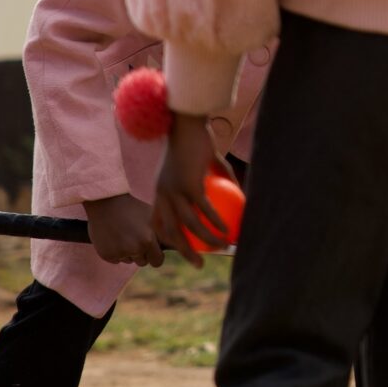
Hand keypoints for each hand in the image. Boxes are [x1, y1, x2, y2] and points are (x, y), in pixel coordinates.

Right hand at [83, 191, 161, 266]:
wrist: (106, 202)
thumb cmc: (132, 208)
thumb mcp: (152, 217)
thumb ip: (163, 233)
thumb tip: (177, 245)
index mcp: (148, 240)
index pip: (157, 261)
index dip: (155, 255)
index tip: (152, 249)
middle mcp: (134, 249)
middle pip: (143, 262)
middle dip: (141, 254)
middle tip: (135, 238)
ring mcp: (119, 253)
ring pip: (129, 261)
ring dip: (128, 252)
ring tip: (124, 234)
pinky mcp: (106, 255)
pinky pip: (116, 260)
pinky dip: (116, 252)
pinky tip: (114, 237)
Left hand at [149, 113, 220, 267]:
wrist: (188, 123)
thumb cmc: (195, 140)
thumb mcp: (200, 164)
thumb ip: (212, 181)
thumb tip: (230, 194)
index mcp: (160, 192)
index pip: (157, 222)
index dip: (165, 238)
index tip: (182, 247)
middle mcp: (163, 195)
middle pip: (170, 232)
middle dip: (184, 252)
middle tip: (200, 263)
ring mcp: (175, 191)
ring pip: (189, 225)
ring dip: (206, 239)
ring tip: (221, 246)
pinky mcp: (189, 185)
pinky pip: (205, 210)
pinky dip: (216, 222)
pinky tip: (228, 230)